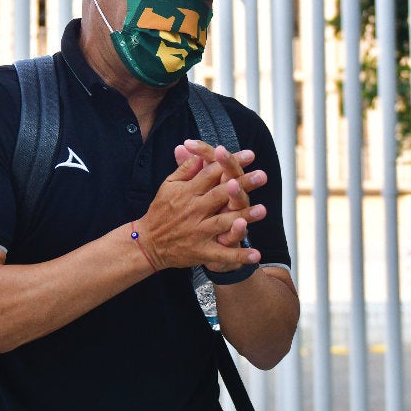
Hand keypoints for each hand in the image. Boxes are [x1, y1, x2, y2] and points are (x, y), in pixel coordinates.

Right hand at [137, 146, 265, 270]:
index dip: (229, 162)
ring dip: (244, 217)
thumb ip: (184, 169)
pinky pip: (222, 254)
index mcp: (187, 192)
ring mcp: (198, 231)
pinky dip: (239, 256)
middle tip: (261, 176)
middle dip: (242, 185)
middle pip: (220, 194)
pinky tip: (256, 255)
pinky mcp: (201, 251)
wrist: (148, 242)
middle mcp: (194, 210)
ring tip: (262, 210)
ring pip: (223, 222)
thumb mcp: (168, 186)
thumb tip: (200, 154)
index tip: (249, 155)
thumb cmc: (161, 211)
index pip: (211, 173)